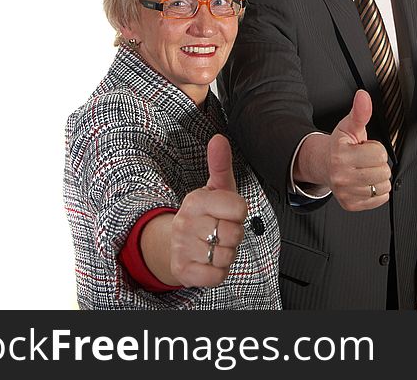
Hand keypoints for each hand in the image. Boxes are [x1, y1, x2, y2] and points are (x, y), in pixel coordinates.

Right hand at [169, 134, 248, 286]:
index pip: (239, 209)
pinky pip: (216, 276)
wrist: (177, 242)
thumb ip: (220, 164)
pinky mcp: (182, 270)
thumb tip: (219, 139)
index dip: (240, 214)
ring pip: (226, 256)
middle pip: (234, 234)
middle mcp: (185, 222)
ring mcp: (181, 247)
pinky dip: (218, 272)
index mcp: (195, 200)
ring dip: (226, 254)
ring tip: (214, 244)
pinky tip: (209, 260)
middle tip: (221, 230)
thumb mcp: (216, 188)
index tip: (229, 213)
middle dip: (234, 235)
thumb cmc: (206, 213)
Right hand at [326, 90, 391, 210]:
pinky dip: (377, 192)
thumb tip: (363, 96)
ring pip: (382, 187)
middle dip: (378, 163)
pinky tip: (365, 182)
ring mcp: (345, 193)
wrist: (324, 165)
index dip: (375, 148)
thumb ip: (360, 112)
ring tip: (365, 170)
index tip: (364, 148)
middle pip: (382, 172)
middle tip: (365, 160)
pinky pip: (380, 199)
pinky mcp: (350, 204)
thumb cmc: (340, 146)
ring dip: (378, 178)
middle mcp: (341, 176)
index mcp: (341, 155)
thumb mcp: (349, 126)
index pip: (379, 154)